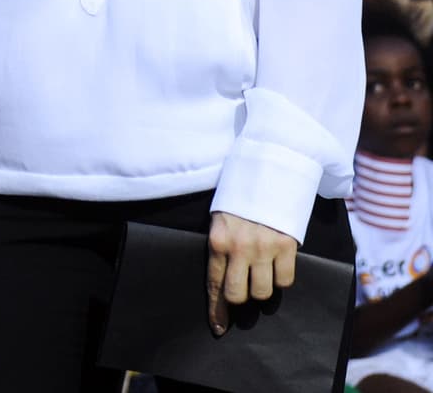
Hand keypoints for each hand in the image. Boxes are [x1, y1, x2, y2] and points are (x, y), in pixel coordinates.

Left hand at [207, 211, 297, 334]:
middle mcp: (239, 247)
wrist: (268, 172)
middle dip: (240, 299)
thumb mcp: (221, 218)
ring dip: (262, 288)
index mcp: (218, 240)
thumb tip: (223, 283)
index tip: (219, 327)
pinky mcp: (286, 246)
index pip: (214, 284)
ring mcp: (264, 247)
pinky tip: (277, 264)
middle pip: (238, 295)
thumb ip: (221, 247)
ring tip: (261, 273)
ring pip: (263, 292)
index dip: (217, 310)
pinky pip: (285, 280)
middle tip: (244, 291)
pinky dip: (281, 277)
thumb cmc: (240, 199)